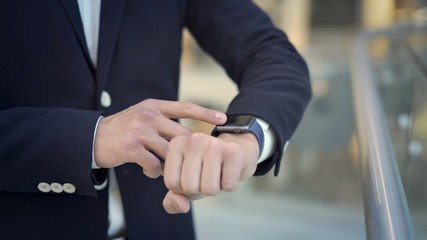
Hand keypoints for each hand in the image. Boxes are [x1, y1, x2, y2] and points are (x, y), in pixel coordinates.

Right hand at [93, 99, 225, 177]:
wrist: (93, 138)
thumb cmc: (123, 129)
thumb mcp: (143, 115)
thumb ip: (164, 119)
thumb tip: (189, 135)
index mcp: (154, 105)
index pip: (186, 107)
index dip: (206, 113)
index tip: (224, 119)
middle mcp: (149, 114)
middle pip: (183, 135)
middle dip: (188, 151)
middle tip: (189, 161)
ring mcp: (140, 130)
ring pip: (171, 152)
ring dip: (170, 164)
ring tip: (161, 166)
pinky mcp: (132, 147)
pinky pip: (155, 165)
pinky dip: (155, 172)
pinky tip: (148, 170)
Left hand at [162, 132, 258, 213]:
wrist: (238, 149)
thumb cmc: (206, 169)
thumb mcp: (184, 183)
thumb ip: (172, 200)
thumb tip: (182, 206)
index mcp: (176, 144)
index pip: (172, 184)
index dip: (184, 189)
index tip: (193, 176)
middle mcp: (194, 140)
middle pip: (190, 187)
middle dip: (200, 189)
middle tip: (207, 175)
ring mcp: (214, 144)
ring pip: (209, 189)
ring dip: (215, 188)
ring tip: (218, 173)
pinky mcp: (234, 152)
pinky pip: (228, 186)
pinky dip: (230, 185)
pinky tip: (229, 171)